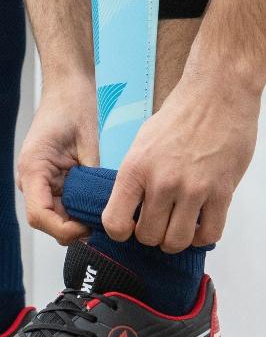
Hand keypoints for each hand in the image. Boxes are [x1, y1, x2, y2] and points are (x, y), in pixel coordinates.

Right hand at [16, 75, 97, 244]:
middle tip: (103, 222)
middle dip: (74, 228)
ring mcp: (40, 179)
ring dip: (77, 218)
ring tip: (103, 213)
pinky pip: (62, 202)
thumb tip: (107, 210)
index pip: (39, 216)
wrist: (68, 85)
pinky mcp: (51, 177)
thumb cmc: (75, 105)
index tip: (89, 226)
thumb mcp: (89, 143)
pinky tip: (97, 202)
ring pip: (56, 215)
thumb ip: (92, 179)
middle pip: (47, 221)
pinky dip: (78, 207)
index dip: (64, 229)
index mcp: (33, 168)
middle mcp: (31, 178)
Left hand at [102, 58, 259, 252]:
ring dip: (176, 239)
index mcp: (136, 167)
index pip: (115, 222)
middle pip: (148, 237)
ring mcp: (193, 189)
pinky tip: (200, 223)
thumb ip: (136, 175)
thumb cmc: (181, 113)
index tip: (129, 228)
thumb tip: (131, 206)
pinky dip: (203, 236)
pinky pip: (210, 234)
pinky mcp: (221, 192)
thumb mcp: (143, 140)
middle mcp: (162, 181)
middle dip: (151, 235)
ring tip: (178, 225)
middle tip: (158, 222)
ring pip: (177, 241)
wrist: (217, 95)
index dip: (120, 232)